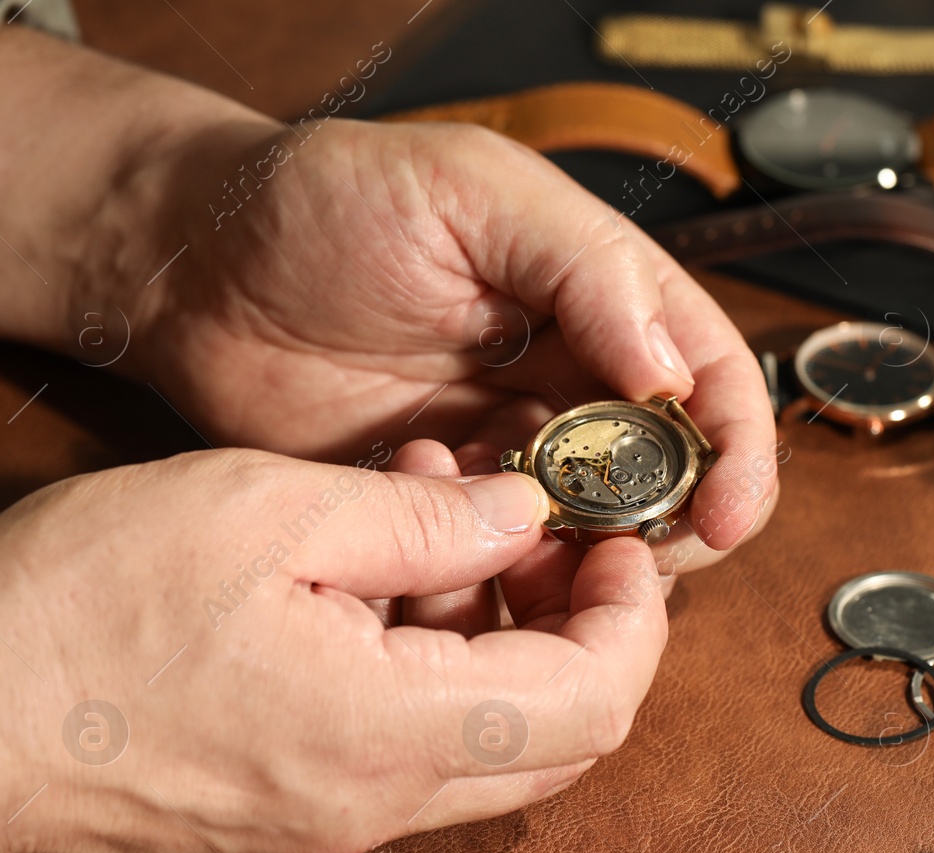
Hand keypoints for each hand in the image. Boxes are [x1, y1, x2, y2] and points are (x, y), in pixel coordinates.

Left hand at [0, 27, 777, 572]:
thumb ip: (585, 267)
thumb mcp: (471, 192)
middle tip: (636, 562)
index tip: (727, 511)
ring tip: (537, 562)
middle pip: (671, 476)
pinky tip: (456, 556)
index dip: (737, 452)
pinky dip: (503, 579)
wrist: (196, 269)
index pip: (708, 380)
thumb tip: (668, 369)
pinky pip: (503, 563)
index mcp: (602, 299)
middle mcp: (571, 382)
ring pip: (596, 535)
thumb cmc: (327, 201)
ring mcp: (510, 452)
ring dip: (589, 565)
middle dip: (675, 527)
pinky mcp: (443, 506)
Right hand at [0, 448, 665, 852]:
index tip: (617, 540)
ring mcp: (341, 814)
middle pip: (564, 734)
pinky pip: (418, 743)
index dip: (634, 616)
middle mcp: (381, 798)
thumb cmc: (77, 613)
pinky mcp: (302, 805)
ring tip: (444, 518)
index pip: (595, 701)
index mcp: (391, 730)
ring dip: (505, 632)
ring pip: (496, 740)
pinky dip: (437, 661)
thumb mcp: (266, 513)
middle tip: (554, 530)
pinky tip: (383, 570)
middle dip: (586, 624)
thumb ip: (422, 519)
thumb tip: (521, 511)